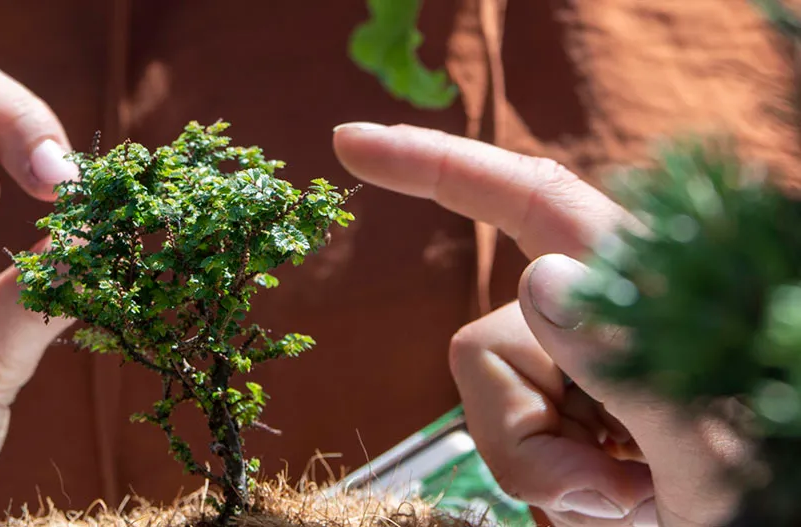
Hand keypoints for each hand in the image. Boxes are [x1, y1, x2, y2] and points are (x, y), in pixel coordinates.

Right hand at [333, 124, 745, 525]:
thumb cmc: (775, 496)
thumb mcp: (715, 450)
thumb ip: (629, 364)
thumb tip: (540, 272)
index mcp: (645, 291)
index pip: (531, 202)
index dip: (437, 165)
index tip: (351, 143)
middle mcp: (601, 318)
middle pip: (482, 347)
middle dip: (526, 442)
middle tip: (623, 495)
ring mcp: (586, 369)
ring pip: (488, 407)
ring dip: (548, 474)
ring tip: (636, 502)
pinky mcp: (580, 415)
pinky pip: (513, 444)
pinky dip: (557, 490)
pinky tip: (628, 503)